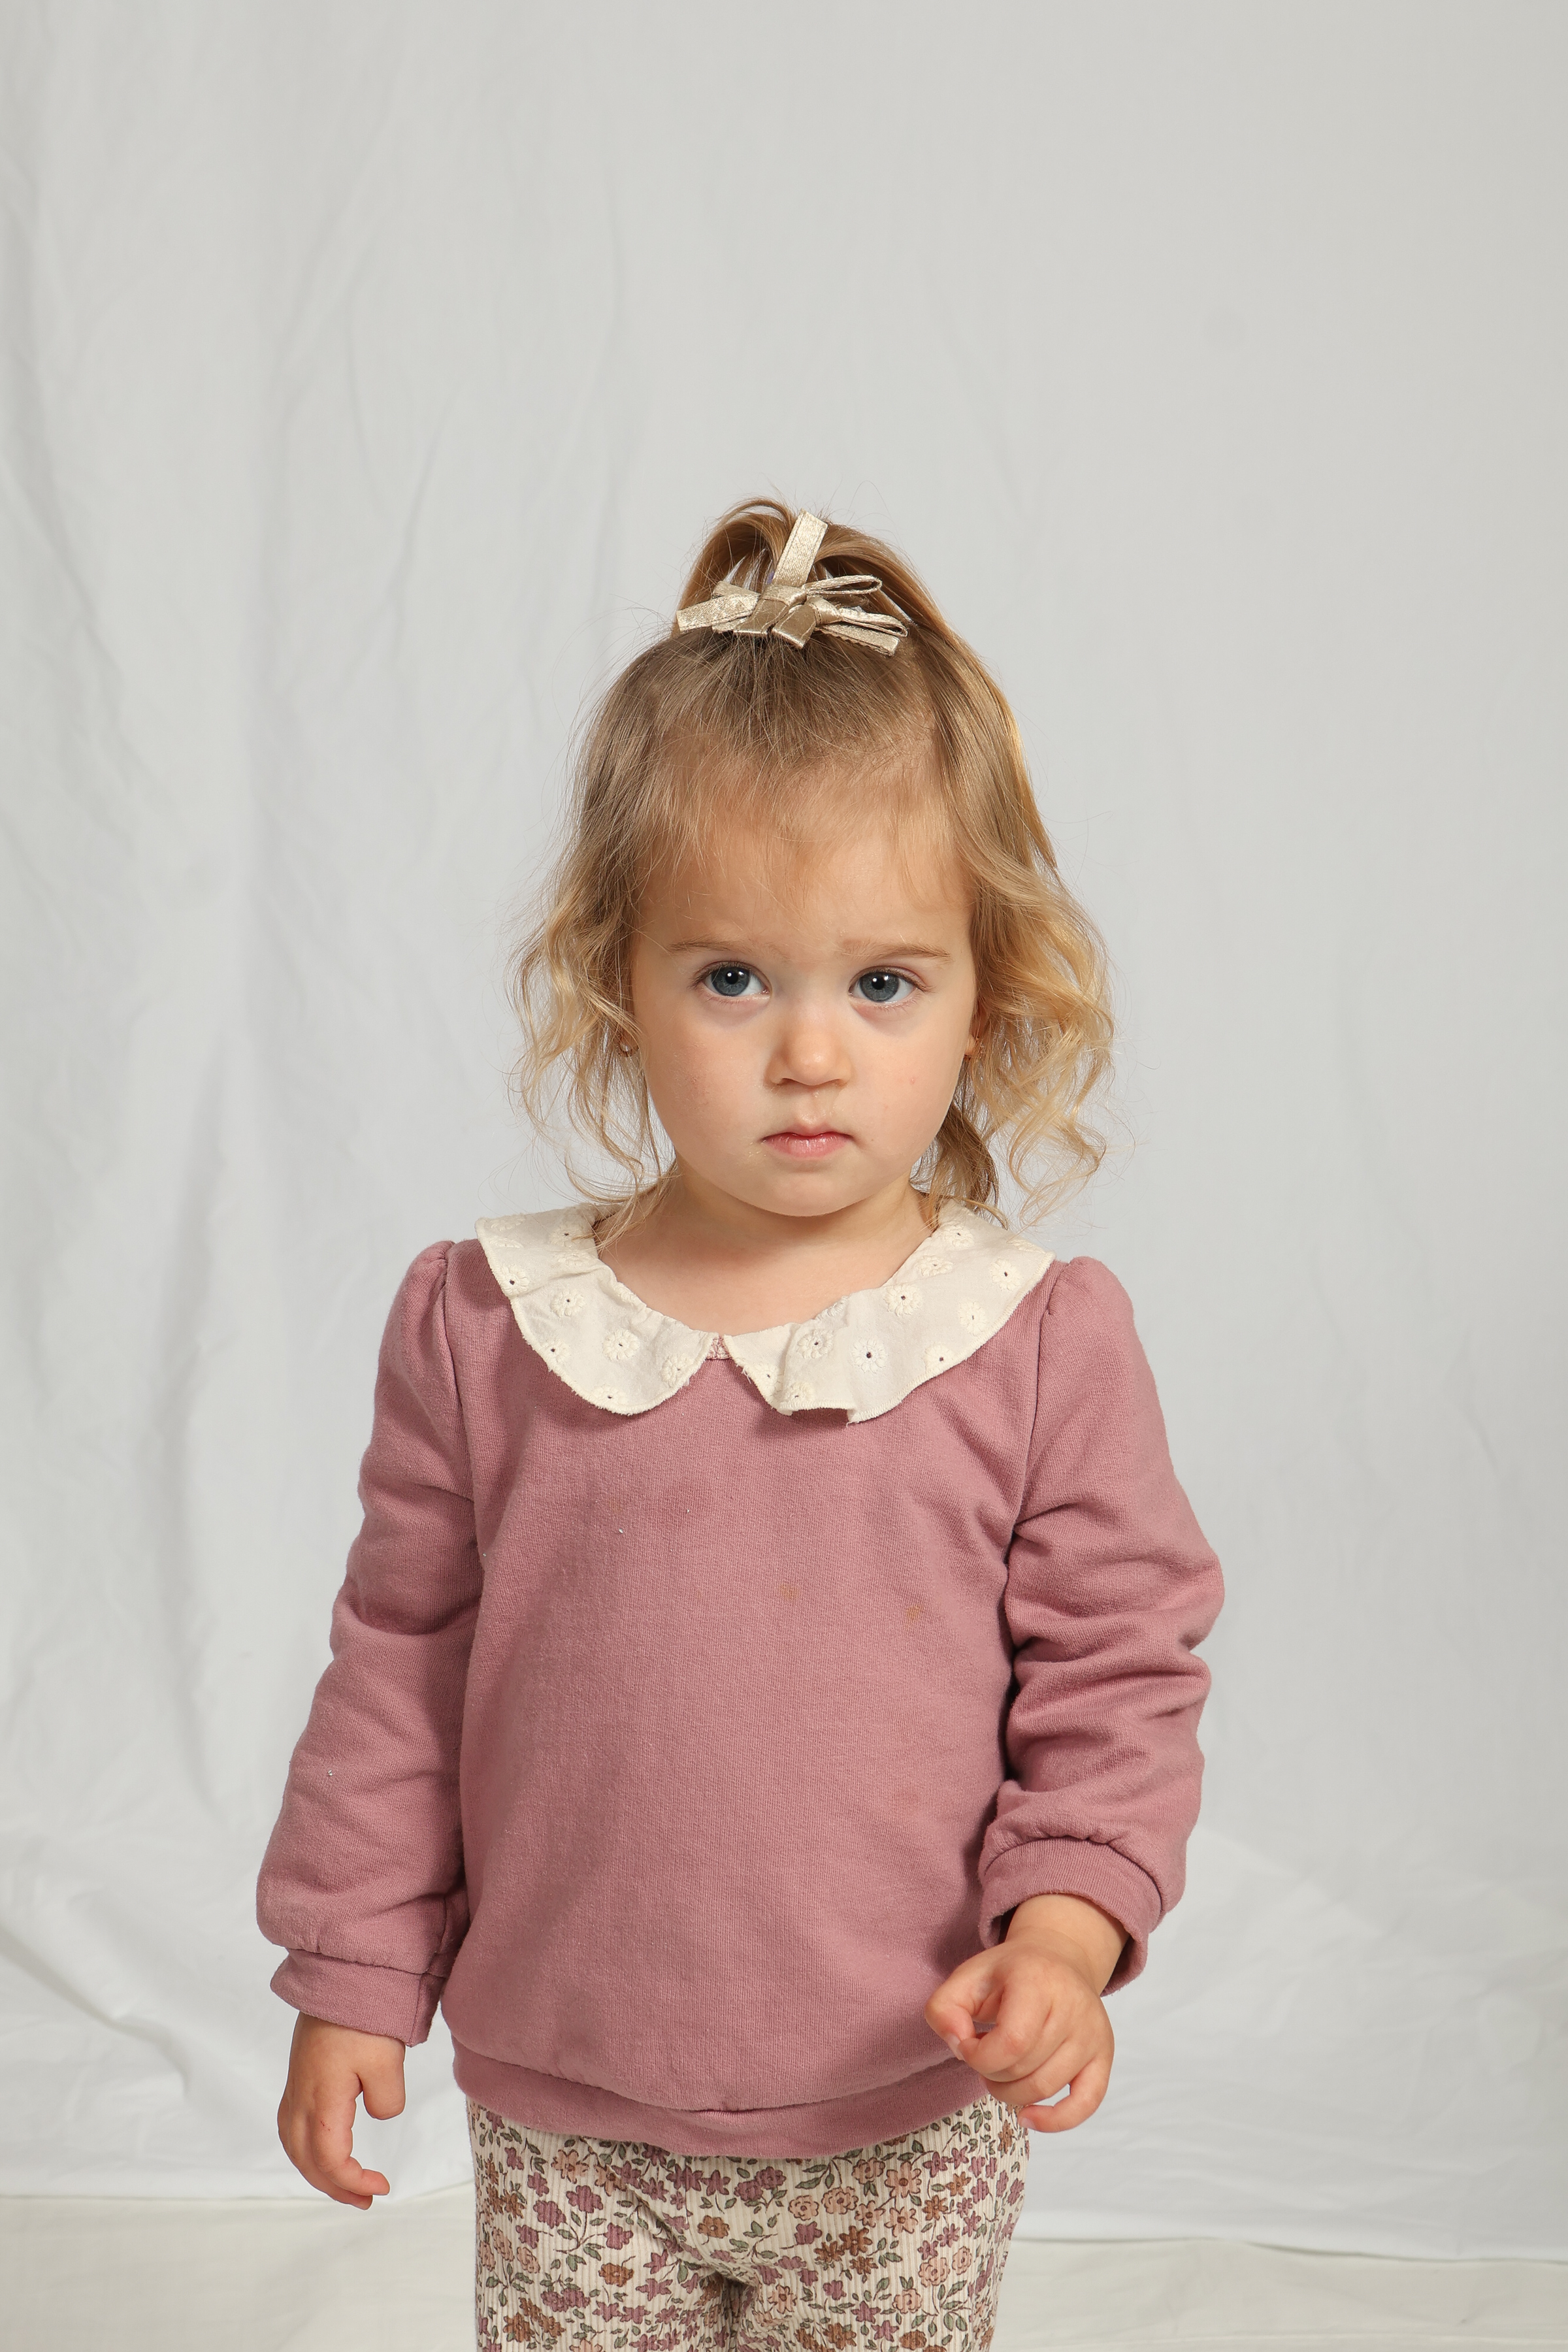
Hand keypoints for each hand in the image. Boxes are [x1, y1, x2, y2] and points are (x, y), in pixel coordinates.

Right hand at [276, 2012, 406, 2205]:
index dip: (353, 2182)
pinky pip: (292, 2126)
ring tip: (345, 2183)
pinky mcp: (299, 2075)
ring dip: (317, 2170)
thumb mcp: (387, 2064)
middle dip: (334, 2186)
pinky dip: (306, 2148)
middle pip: (307, 2160)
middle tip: (366, 2199)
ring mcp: (296, 2086)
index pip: (330, 2161)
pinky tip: (323, 2148)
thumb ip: (387, 2102)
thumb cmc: (363, 2016)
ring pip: (295, 2145)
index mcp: (320, 2102)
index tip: (382, 2186)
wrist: (340, 1975)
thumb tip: (379, 2115)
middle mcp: (300, 2099)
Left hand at [924, 1894, 1123, 2132]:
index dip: (979, 2057)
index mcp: (1038, 1981)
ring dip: (1012, 2093)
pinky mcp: (1103, 2056)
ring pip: (1045, 2088)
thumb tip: (958, 2046)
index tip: (967, 2046)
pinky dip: (1055, 2121)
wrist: (1058, 1958)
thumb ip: (943, 2008)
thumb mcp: (967, 1977)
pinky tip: (1028, 2117)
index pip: (1011, 2043)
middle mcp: (1073, 2006)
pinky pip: (1086, 2104)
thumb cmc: (1009, 1974)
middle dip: (992, 2073)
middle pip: (1024, 2068)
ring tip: (1002, 2070)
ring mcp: (1092, 2033)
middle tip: (985, 2055)